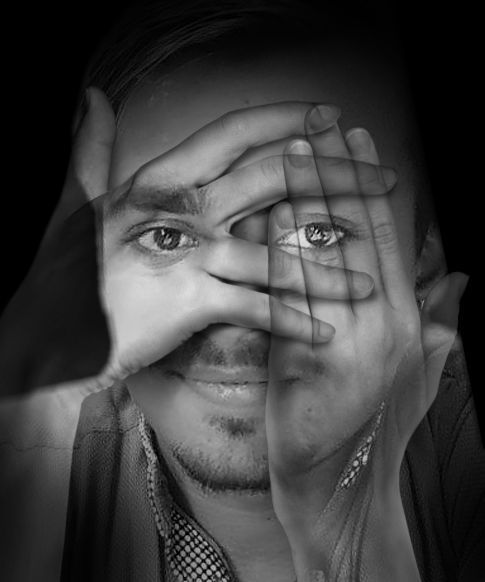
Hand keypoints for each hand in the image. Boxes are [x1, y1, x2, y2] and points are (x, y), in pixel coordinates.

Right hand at [0, 92, 374, 391]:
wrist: (50, 331)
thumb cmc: (71, 268)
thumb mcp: (81, 203)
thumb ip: (92, 149)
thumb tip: (93, 97)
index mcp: (162, 177)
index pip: (236, 133)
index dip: (287, 121)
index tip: (329, 119)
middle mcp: (183, 208)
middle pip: (276, 179)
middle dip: (335, 177)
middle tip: (382, 181)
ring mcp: (190, 254)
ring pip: (277, 247)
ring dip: (331, 263)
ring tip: (372, 277)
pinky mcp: (193, 302)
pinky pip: (256, 307)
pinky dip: (294, 320)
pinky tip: (326, 331)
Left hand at [265, 109, 467, 579]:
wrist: (334, 480)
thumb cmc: (368, 419)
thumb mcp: (413, 369)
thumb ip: (435, 320)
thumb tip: (456, 277)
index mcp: (407, 320)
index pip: (388, 237)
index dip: (369, 187)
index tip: (355, 141)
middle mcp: (385, 325)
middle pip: (357, 234)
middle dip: (337, 176)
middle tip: (319, 125)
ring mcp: (348, 343)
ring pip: (323, 255)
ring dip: (305, 200)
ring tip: (290, 153)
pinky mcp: (309, 363)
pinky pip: (289, 296)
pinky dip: (277, 251)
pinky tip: (262, 214)